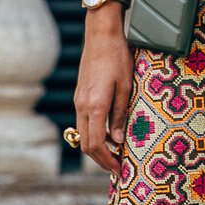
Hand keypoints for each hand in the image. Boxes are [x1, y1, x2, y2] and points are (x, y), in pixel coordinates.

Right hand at [74, 10, 132, 177]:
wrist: (101, 35)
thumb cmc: (117, 58)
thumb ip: (120, 115)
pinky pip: (83, 123)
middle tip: (118, 167)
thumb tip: (119, 141)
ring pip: (83, 134)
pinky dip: (94, 134)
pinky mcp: (80, 96)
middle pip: (85, 144)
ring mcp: (79, 101)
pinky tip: (109, 134)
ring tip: (116, 153)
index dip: (107, 161)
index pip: (96, 144)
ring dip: (97, 148)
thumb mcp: (126, 87)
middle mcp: (82, 107)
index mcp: (95, 106)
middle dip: (100, 160)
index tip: (119, 170)